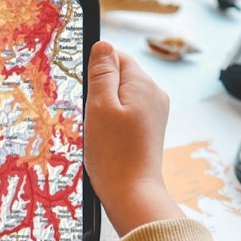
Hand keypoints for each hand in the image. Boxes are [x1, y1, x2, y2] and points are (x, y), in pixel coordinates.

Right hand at [84, 41, 183, 235]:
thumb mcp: (99, 106)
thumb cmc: (113, 154)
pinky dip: (112, 123)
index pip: (116, 57)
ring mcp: (154, 114)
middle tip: (90, 116)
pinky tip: (106, 141)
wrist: (131, 195)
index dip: (96, 70)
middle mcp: (154, 96)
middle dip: (99, 91)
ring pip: (121, 97)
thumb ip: (101, 73)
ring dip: (104, 109)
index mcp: (144, 85)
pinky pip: (125, 115)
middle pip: (119, 77)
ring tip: (99, 132)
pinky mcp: (148, 131)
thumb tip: (103, 44)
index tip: (85, 92)